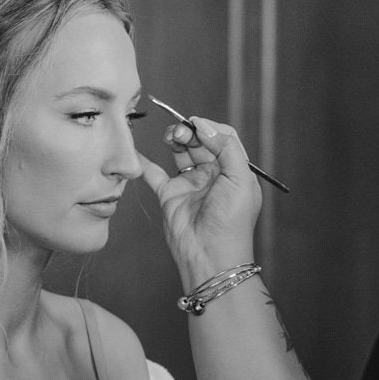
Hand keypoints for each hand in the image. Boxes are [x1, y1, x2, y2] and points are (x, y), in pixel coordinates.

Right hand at [136, 113, 260, 287]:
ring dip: (174, 139)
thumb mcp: (241, 178)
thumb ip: (226, 147)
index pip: (223, 138)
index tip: (197, 124)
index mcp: (234, 170)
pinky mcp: (170, 195)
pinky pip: (155, 173)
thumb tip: (204, 125)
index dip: (210, 127)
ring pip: (181, 152)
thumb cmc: (231, 221)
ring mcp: (190, 184)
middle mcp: (213, 175)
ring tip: (171, 136)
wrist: (211, 256)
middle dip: (190, 131)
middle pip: (200, 142)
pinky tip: (138, 150)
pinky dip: (145, 161)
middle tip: (181, 132)